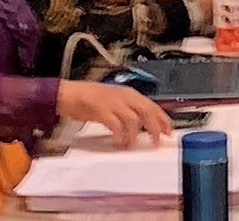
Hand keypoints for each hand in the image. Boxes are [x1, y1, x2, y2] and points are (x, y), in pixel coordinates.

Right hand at [57, 81, 171, 148]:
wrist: (69, 94)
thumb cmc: (89, 98)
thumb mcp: (114, 101)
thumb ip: (128, 110)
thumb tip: (142, 124)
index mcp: (129, 94)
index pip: (152, 106)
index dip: (162, 119)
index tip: (168, 131)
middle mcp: (124, 96)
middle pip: (147, 112)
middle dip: (155, 128)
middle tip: (156, 142)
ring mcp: (113, 102)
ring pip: (133, 119)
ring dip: (135, 135)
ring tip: (131, 144)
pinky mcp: (101, 110)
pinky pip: (116, 125)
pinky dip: (120, 135)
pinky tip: (118, 142)